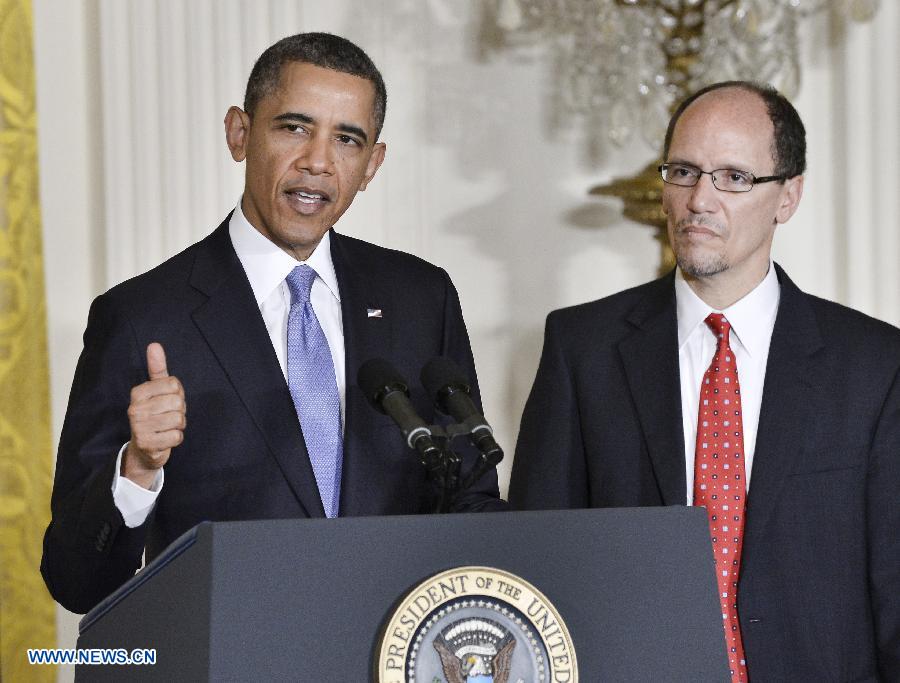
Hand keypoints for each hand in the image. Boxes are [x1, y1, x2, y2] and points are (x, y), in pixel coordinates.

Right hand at [122, 343, 185, 487]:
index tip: (167, 402)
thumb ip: (157, 368)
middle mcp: (135, 409)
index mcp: (138, 392)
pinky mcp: (146, 444)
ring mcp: (139, 427)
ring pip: (179, 420)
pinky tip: (165, 439)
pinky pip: (177, 437)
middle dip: (180, 411)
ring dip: (179, 425)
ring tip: (167, 427)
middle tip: (168, 416)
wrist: (144, 449)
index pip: (174, 385)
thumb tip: (154, 345)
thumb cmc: (155, 414)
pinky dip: (177, 438)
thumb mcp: (156, 390)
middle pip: (178, 402)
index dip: (178, 394)